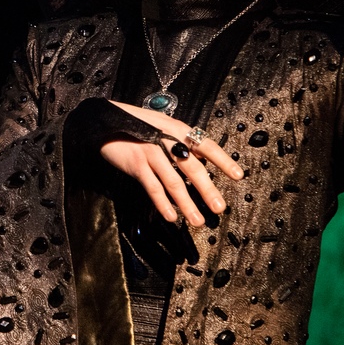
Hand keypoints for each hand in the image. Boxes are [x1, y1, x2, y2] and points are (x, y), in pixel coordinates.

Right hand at [99, 101, 243, 226]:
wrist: (104, 123)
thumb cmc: (136, 127)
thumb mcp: (162, 128)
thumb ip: (180, 145)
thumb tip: (200, 165)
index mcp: (178, 130)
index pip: (206, 145)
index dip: (223, 160)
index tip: (238, 176)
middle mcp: (166, 140)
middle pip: (192, 167)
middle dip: (207, 189)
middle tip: (219, 208)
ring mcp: (151, 152)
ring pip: (174, 182)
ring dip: (187, 204)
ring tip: (198, 221)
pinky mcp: (136, 164)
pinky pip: (153, 187)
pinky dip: (163, 203)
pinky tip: (171, 216)